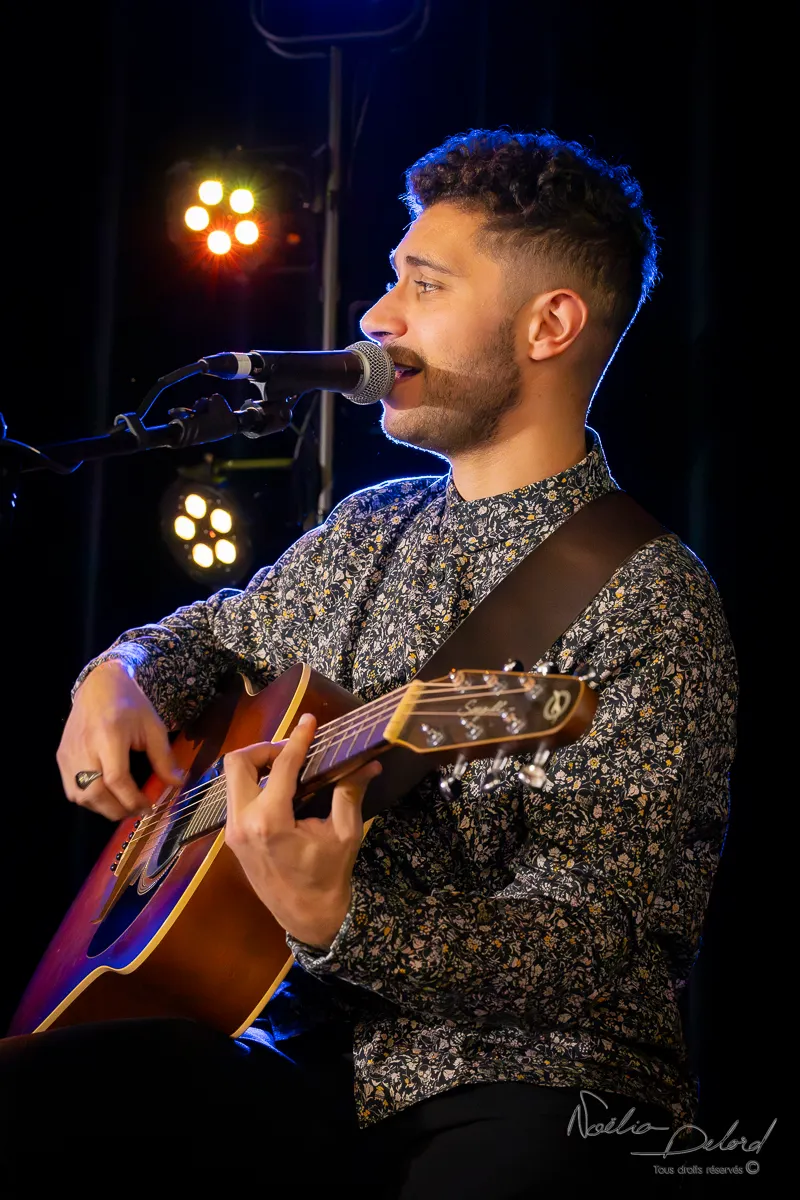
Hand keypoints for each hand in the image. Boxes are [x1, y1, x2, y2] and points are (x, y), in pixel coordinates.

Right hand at [57, 660, 182, 820]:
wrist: (99, 685)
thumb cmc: (130, 704)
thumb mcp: (153, 727)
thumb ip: (163, 757)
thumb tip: (177, 784)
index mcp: (109, 735)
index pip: (117, 779)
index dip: (133, 799)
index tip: (149, 806)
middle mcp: (84, 747)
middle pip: (95, 794)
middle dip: (118, 810)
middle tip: (137, 810)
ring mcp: (69, 754)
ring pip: (80, 796)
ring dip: (103, 808)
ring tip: (123, 804)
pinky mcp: (61, 757)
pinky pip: (71, 789)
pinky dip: (89, 799)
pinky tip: (107, 795)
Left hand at [224, 712, 381, 948]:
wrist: (308, 918)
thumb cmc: (329, 877)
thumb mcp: (345, 834)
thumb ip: (350, 793)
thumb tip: (368, 762)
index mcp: (270, 821)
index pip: (282, 765)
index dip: (298, 738)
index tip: (309, 720)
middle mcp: (243, 823)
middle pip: (237, 763)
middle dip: (264, 748)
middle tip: (292, 750)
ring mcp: (232, 832)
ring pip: (231, 779)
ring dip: (257, 765)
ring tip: (287, 767)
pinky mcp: (232, 839)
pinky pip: (235, 798)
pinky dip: (254, 784)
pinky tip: (279, 789)